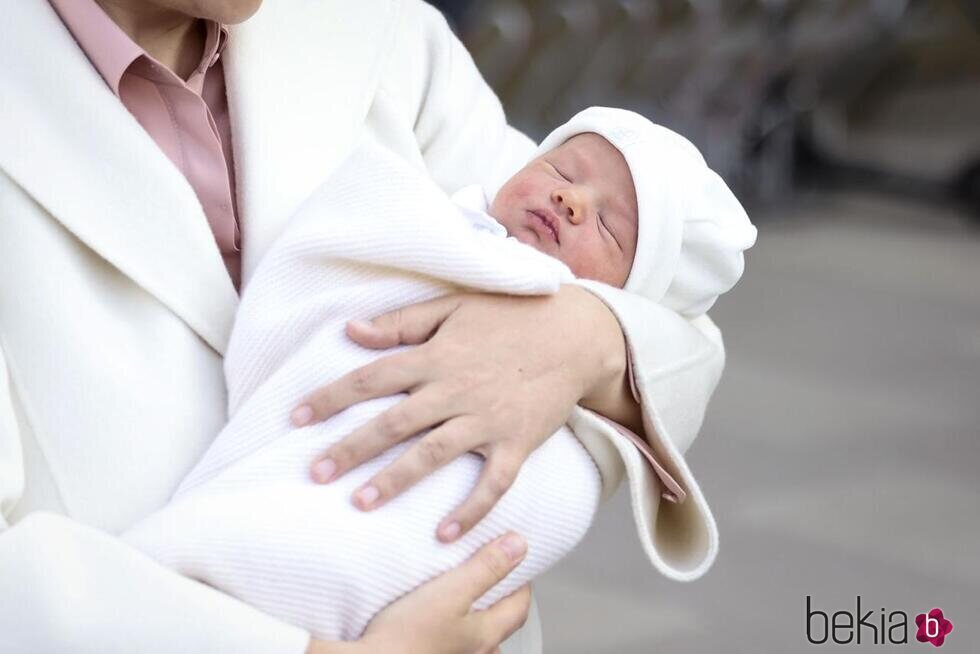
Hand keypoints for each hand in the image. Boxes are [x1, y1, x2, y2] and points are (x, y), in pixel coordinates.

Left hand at [292, 285, 629, 540]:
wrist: (577, 333)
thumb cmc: (512, 316)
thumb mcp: (455, 306)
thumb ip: (403, 322)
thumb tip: (352, 330)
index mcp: (436, 355)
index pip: (371, 378)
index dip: (330, 397)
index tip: (295, 418)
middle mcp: (456, 389)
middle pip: (394, 422)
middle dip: (351, 448)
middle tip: (315, 474)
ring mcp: (487, 419)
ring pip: (434, 454)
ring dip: (397, 480)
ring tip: (361, 503)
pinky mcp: (517, 442)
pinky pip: (492, 482)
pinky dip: (470, 509)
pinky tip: (445, 534)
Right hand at [306, 533, 530, 653]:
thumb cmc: (407, 634)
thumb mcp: (452, 590)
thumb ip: (486, 568)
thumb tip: (520, 547)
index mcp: (485, 635)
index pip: (519, 607)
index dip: (522, 582)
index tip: (516, 561)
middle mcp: (474, 653)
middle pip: (499, 624)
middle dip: (499, 600)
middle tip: (490, 575)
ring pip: (474, 638)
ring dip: (473, 617)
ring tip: (460, 595)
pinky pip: (450, 643)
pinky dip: (450, 629)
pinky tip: (433, 617)